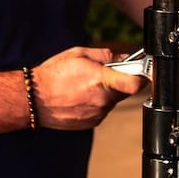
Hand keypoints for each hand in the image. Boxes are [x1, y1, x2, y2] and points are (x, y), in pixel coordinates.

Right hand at [33, 46, 149, 130]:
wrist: (34, 100)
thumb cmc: (53, 75)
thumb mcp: (78, 54)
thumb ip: (104, 55)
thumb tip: (122, 58)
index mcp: (100, 80)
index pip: (135, 83)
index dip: (143, 76)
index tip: (144, 72)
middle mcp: (102, 100)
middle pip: (124, 90)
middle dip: (118, 81)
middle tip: (101, 74)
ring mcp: (97, 114)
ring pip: (112, 101)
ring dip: (105, 93)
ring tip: (84, 86)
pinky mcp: (92, 123)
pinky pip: (102, 110)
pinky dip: (96, 103)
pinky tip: (80, 97)